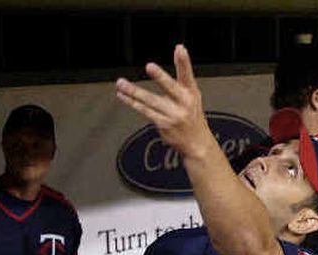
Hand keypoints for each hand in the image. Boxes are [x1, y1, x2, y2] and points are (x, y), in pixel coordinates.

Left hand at [116, 44, 212, 158]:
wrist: (196, 143)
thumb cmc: (191, 115)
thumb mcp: (193, 94)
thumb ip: (184, 73)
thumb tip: (179, 48)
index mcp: (191, 92)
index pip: (187, 74)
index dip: (184, 62)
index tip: (180, 48)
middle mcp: (183, 103)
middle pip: (169, 87)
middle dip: (160, 77)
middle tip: (150, 66)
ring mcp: (172, 115)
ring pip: (150, 101)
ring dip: (134, 92)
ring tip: (121, 83)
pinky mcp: (163, 124)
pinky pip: (145, 111)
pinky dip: (133, 103)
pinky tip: (124, 96)